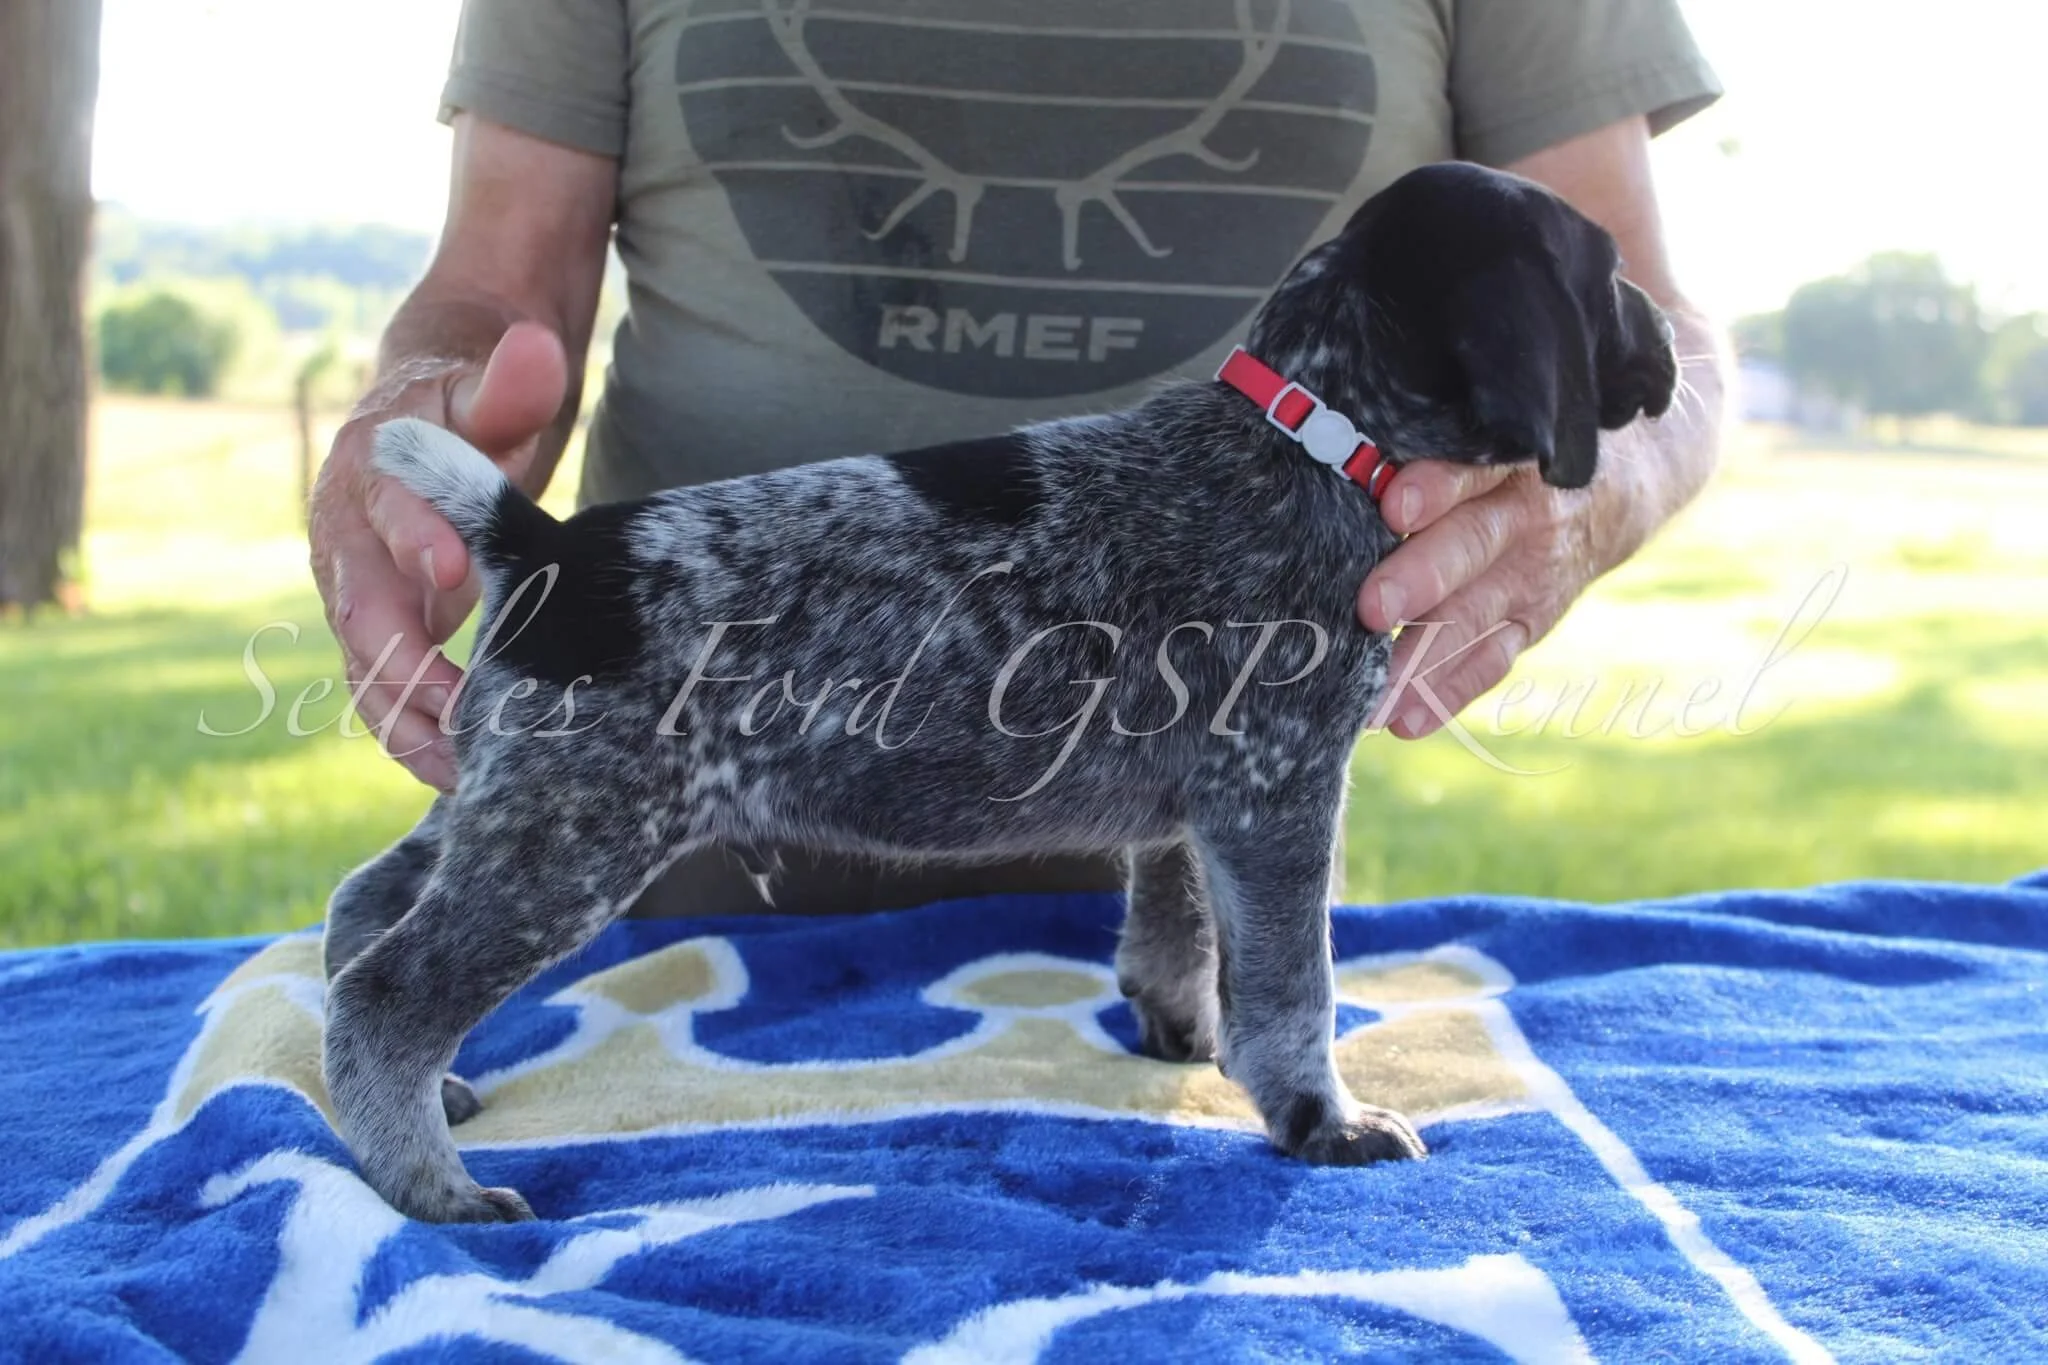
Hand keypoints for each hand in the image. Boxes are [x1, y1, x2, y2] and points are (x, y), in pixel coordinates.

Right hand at [309, 322, 568, 788]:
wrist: (425, 418)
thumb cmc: (466, 404)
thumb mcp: (488, 386)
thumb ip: (510, 381)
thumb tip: (535, 352)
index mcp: (370, 470)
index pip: (388, 508)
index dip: (417, 537)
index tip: (455, 572)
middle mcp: (346, 538)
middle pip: (362, 612)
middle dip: (408, 667)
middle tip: (465, 715)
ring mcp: (356, 592)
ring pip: (364, 668)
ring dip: (409, 723)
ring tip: (465, 772)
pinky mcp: (378, 630)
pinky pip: (382, 691)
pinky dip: (414, 734)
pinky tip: (461, 775)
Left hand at [1357, 461, 1600, 739]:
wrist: (1609, 491)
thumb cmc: (1510, 456)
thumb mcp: (1489, 438)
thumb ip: (1432, 449)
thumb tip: (1338, 449)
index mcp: (1507, 459)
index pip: (1473, 469)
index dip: (1436, 488)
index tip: (1394, 507)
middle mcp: (1524, 519)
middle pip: (1471, 546)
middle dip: (1420, 579)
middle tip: (1371, 609)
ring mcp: (1531, 576)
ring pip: (1475, 616)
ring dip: (1423, 657)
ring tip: (1375, 696)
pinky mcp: (1531, 621)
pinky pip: (1491, 660)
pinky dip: (1449, 692)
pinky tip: (1405, 722)